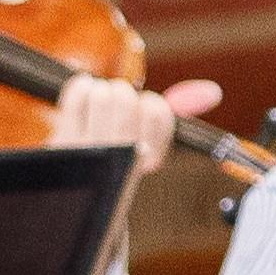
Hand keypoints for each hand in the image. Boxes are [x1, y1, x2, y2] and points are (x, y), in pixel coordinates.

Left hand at [46, 68, 218, 185]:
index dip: (149, 104)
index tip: (141, 114)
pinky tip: (83, 98)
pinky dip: (81, 87)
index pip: (159, 113)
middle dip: (122, 92)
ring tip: (97, 103)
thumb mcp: (153, 135)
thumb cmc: (120, 152)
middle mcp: (121, 159)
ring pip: (102, 95)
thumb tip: (213, 93)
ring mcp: (89, 152)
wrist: (78, 187)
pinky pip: (77, 94)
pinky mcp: (62, 144)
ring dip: (101, 89)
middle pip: (125, 99)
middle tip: (116, 104)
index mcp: (150, 159)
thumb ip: (183, 109)